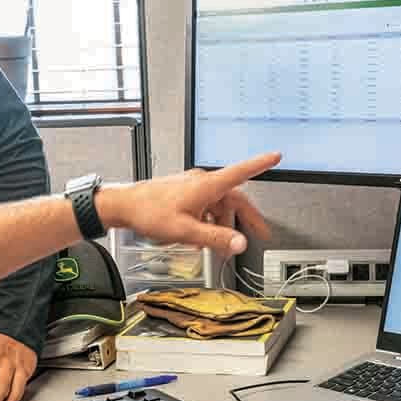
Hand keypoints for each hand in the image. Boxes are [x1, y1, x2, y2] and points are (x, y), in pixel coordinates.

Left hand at [95, 152, 280, 255]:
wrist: (125, 206)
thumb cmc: (150, 212)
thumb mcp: (186, 231)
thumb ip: (215, 238)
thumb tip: (239, 243)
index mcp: (207, 186)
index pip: (241, 171)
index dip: (260, 164)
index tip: (276, 156)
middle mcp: (202, 182)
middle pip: (233, 198)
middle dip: (246, 218)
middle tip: (259, 232)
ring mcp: (193, 187)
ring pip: (218, 205)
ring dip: (222, 225)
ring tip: (218, 245)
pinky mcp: (185, 193)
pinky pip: (206, 207)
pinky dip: (209, 222)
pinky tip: (200, 238)